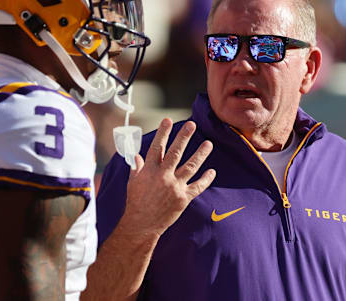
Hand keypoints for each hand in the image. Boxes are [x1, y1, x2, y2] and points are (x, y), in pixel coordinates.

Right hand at [118, 118, 214, 237]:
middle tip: (192, 125)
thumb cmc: (135, 203)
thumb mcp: (133, 182)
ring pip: (190, 166)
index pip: (157, 147)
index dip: (163, 132)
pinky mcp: (183, 198)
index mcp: (149, 170)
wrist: (141, 225)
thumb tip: (136, 155)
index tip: (168, 120)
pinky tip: (212, 171)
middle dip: (184, 137)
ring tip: (208, 144)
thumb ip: (136, 167)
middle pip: (175, 152)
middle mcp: (162, 176)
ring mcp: (174, 187)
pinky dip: (206, 179)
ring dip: (200, 154)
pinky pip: (197, 186)